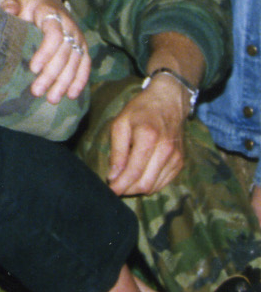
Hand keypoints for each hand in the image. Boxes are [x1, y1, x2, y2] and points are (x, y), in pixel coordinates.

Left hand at [0, 0, 90, 103]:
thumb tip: (7, 9)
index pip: (54, 35)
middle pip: (64, 54)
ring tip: (52, 99)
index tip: (33, 68)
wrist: (48, 1)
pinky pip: (85, 65)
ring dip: (64, 83)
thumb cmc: (29, 6)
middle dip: (51, 75)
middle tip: (37, 91)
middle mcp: (69, 27)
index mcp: (53, 15)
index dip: (45, 52)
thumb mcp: (20, 2)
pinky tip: (71, 95)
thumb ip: (12, 6)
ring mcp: (78, 38)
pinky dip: (80, 81)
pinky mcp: (83, 47)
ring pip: (75, 63)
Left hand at [108, 74, 189, 196]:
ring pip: (155, 186)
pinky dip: (150, 184)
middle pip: (146, 184)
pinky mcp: (181, 162)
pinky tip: (139, 175)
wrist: (169, 101)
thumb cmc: (141, 110)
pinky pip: (164, 182)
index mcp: (148, 138)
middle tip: (115, 185)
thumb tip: (114, 176)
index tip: (110, 190)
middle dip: (128, 189)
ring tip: (125, 179)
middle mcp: (166, 150)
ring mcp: (176, 158)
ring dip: (138, 188)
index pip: (134, 171)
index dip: (121, 185)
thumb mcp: (121, 123)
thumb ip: (117, 151)